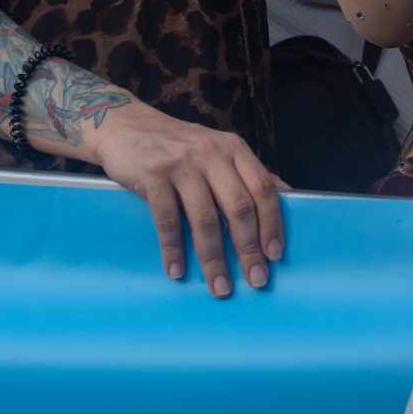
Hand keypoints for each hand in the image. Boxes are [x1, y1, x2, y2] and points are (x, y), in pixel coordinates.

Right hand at [89, 101, 287, 297]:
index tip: (274, 255)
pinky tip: (177, 271)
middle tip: (255, 279)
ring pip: (205, 219)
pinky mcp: (153, 174)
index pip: (263, 188)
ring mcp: (182, 163)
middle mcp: (212, 153)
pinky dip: (173, 250)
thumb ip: (246, 172)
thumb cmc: (177, 146)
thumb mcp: (216, 150)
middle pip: (238, 207)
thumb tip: (287, 198)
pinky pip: (168, 220)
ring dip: (214, 258)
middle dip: (248, 249)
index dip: (272, 223)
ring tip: (219, 286)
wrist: (125, 126)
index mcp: (233, 148)